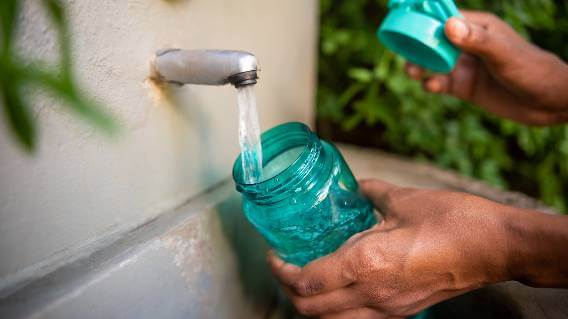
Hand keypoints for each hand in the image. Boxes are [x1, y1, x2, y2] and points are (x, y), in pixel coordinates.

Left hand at [267, 179, 516, 317]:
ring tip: (307, 275)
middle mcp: (372, 294)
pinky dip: (336, 307)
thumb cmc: (456, 222)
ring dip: (311, 303)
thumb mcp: (405, 200)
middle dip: (289, 290)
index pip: (306, 281)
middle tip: (285, 264)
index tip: (275, 253)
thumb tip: (356, 186)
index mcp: (367, 264)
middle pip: (311, 310)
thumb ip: (371, 192)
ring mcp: (388, 310)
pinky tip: (341, 281)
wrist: (498, 249)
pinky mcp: (402, 312)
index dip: (281, 270)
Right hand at [405, 11, 567, 125]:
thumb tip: (448, 26)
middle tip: (407, 56)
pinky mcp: (464, 87)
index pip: (445, 18)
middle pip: (433, 42)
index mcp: (477, 28)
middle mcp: (467, 45)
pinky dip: (431, 84)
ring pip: (433, 63)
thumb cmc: (531, 69)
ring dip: (420, 67)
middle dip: (417, 47)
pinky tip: (431, 87)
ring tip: (413, 72)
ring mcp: (464, 66)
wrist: (547, 101)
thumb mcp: (503, 53)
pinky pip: (440, 83)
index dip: (424, 19)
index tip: (405, 22)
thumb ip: (477, 40)